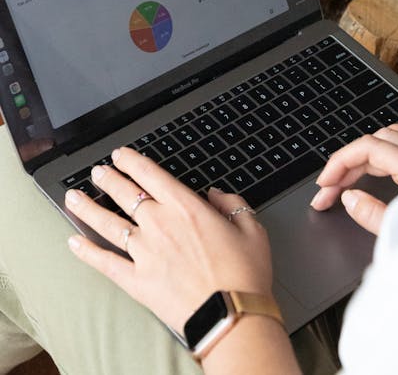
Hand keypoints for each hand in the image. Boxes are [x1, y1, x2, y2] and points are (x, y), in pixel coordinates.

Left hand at [64, 147, 271, 333]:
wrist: (231, 314)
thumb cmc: (244, 273)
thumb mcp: (251, 229)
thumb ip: (232, 204)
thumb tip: (216, 194)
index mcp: (186, 207)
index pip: (150, 175)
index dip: (131, 161)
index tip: (120, 155)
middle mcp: (160, 224)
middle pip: (125, 194)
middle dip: (108, 179)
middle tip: (97, 171)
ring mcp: (144, 252)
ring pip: (108, 223)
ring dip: (88, 207)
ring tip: (73, 197)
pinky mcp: (137, 280)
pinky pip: (105, 262)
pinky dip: (86, 252)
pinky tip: (73, 242)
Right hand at [310, 124, 397, 234]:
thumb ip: (372, 215)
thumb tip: (350, 199)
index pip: (368, 148)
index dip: (340, 162)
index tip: (325, 184)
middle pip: (375, 142)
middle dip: (346, 164)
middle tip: (329, 190)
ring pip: (390, 137)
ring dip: (364, 154)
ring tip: (348, 174)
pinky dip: (388, 143)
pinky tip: (379, 155)